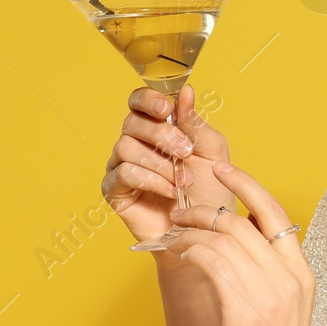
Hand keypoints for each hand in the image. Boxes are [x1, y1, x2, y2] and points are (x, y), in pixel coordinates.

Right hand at [101, 85, 233, 245]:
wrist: (204, 232)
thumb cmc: (210, 194)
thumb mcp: (212, 153)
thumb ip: (196, 123)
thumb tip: (185, 92)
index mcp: (157, 129)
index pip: (139, 102)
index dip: (148, 100)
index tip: (166, 108)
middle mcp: (135, 144)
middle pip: (132, 122)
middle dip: (161, 134)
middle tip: (185, 152)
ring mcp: (121, 167)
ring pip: (126, 147)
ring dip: (160, 162)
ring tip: (183, 180)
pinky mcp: (115, 191)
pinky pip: (124, 173)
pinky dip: (151, 180)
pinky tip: (171, 192)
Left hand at [166, 161, 319, 325]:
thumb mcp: (284, 311)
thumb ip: (269, 277)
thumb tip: (239, 248)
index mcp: (302, 274)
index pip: (275, 212)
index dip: (247, 184)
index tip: (222, 169)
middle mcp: (289, 278)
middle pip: (242, 220)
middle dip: (204, 207)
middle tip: (179, 210)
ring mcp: (269, 295)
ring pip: (223, 237)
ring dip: (190, 228)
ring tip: (172, 233)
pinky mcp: (244, 313)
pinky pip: (212, 262)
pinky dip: (190, 249)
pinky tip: (178, 253)